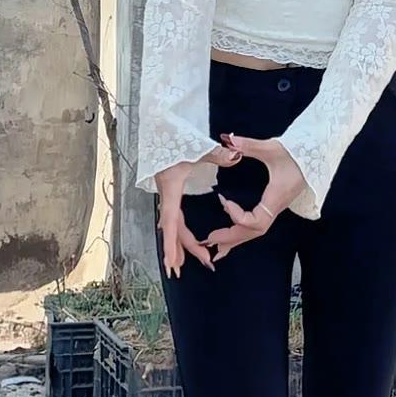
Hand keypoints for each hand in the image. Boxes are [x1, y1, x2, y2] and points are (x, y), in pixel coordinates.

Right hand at [155, 143, 241, 278]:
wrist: (159, 125)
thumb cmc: (175, 134)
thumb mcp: (196, 145)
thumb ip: (217, 154)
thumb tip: (235, 157)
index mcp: (171, 187)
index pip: (172, 222)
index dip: (173, 245)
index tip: (172, 264)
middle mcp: (167, 194)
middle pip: (172, 229)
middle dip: (177, 251)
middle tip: (181, 271)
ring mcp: (168, 193)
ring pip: (172, 225)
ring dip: (176, 245)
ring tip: (181, 266)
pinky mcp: (170, 190)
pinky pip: (174, 217)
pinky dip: (177, 233)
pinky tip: (182, 243)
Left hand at [204, 133, 309, 261]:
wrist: (316, 153)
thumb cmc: (296, 152)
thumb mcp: (272, 147)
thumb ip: (248, 145)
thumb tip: (227, 140)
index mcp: (276, 196)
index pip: (257, 221)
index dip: (239, 217)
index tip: (224, 200)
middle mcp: (276, 206)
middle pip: (253, 231)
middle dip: (231, 236)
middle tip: (208, 238)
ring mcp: (276, 208)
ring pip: (255, 231)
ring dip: (235, 238)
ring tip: (214, 244)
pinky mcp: (273, 206)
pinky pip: (257, 226)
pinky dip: (242, 233)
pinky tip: (229, 238)